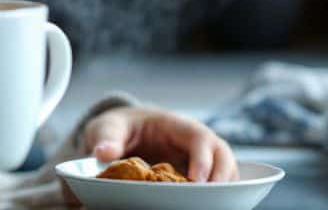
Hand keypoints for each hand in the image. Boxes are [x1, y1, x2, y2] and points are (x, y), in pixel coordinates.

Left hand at [73, 106, 236, 191]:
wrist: (122, 133)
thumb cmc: (118, 128)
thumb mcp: (108, 127)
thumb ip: (107, 137)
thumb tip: (102, 152)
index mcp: (175, 125)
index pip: (199, 137)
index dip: (204, 158)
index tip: (197, 180)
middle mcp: (193, 141)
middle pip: (222, 154)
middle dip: (222, 175)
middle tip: (211, 197)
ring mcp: (198, 158)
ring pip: (225, 170)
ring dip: (224, 187)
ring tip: (211, 203)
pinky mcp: (196, 175)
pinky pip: (215, 183)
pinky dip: (216, 194)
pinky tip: (205, 204)